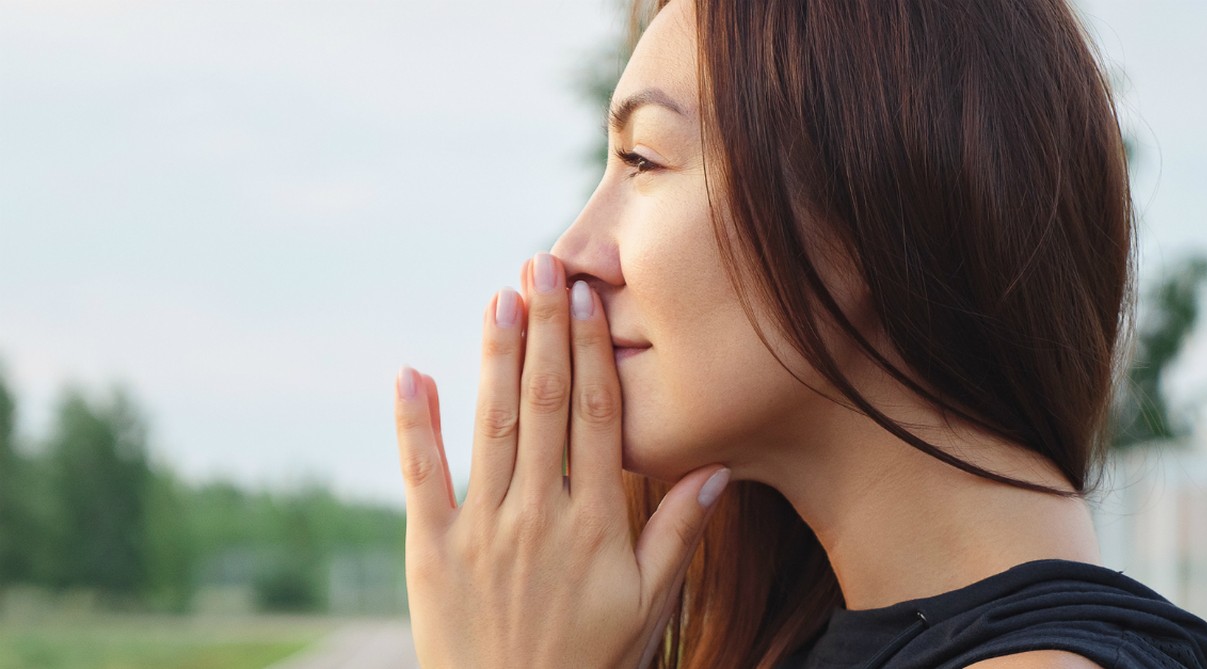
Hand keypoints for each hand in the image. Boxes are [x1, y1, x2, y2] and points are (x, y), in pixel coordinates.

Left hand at [393, 252, 730, 668]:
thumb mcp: (648, 605)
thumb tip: (715, 468)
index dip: (589, 351)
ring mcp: (482, 530)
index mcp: (594, 524)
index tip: (586, 297)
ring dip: (495, 356)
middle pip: (544, 404)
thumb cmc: (590, 661)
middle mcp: (539, 515)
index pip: (594, 417)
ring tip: (500, 296)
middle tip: (542, 265)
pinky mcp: (433, 550)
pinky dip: (414, 422)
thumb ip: (679, 534)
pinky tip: (412, 370)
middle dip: (544, 330)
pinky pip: (422, 476)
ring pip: (492, 425)